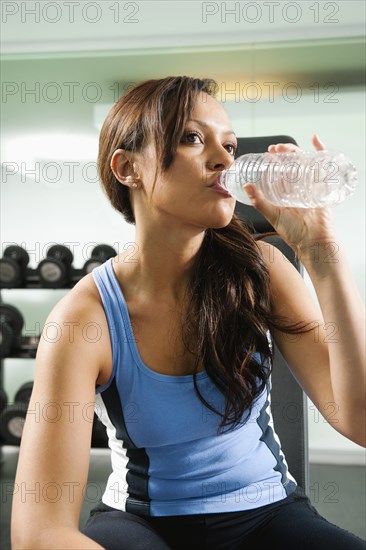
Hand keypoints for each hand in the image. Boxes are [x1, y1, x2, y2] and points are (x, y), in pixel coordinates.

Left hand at [243, 134, 336, 262]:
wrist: (314, 241)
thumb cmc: (293, 232)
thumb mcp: (273, 215)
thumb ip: (259, 202)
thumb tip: (246, 186)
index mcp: (285, 192)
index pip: (279, 171)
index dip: (273, 160)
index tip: (266, 153)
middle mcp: (297, 186)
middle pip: (291, 163)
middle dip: (283, 153)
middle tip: (274, 149)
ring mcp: (310, 185)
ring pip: (304, 162)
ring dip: (295, 151)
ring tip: (285, 149)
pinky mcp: (323, 186)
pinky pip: (323, 165)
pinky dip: (321, 150)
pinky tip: (315, 140)